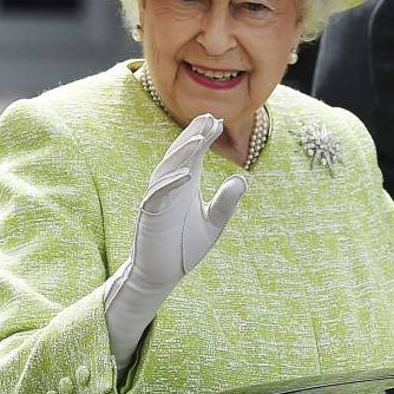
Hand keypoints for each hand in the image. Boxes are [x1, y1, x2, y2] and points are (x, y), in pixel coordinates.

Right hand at [104, 114, 246, 369]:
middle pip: (181, 155)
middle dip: (194, 137)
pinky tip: (186, 174)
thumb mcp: (214, 222)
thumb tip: (243, 180)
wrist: (162, 274)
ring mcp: (158, 199)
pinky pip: (159, 195)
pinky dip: (170, 183)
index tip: (216, 122)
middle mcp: (171, 186)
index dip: (203, 137)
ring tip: (199, 140)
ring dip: (182, 154)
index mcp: (185, 184)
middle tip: (208, 119)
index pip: (194, 155)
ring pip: (168, 170)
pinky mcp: (150, 215)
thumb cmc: (185, 246)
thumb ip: (226, 202)